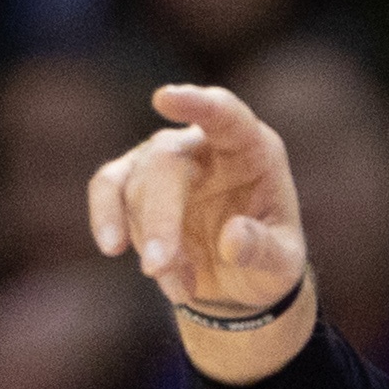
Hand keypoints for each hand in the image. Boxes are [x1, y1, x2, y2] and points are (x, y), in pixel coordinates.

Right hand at [88, 84, 312, 378]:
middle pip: (165, 162)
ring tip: (182, 289)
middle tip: (158, 268)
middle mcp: (204, 145)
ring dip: (152, 244)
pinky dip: (106, 219)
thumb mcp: (282, 266)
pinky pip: (107, 188)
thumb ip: (263, 250)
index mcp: (251, 149)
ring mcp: (164, 158)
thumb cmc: (269, 261)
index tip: (163, 99)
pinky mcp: (135, 181)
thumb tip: (232, 239)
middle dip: (159, 219)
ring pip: (136, 187)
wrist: (240, 280)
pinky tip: (113, 247)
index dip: (196, 104)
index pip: (225, 114)